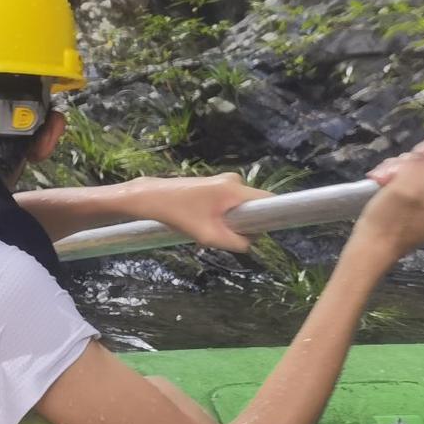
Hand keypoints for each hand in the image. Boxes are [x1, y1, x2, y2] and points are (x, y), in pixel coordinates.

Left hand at [126, 171, 270, 253]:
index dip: (272, 217)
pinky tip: (202, 220)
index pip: (269, 200)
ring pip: (240, 206)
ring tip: (208, 227)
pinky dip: (222, 214)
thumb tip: (251, 243)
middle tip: (223, 233)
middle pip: (254, 205)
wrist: (151, 197)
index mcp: (235, 189)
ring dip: (231, 220)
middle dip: (245, 223)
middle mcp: (233, 180)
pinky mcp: (214, 185)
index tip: (262, 232)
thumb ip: (236, 242)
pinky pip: (230, 203)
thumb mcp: (209, 236)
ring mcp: (223, 181)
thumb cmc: (178, 215)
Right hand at [355, 139, 423, 258]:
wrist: (369, 247)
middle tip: (389, 175)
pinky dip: (397, 178)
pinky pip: (414, 180)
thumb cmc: (392, 222)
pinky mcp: (423, 206)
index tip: (409, 165)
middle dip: (409, 166)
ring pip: (422, 171)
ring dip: (399, 170)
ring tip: (380, 180)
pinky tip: (381, 182)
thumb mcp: (408, 187)